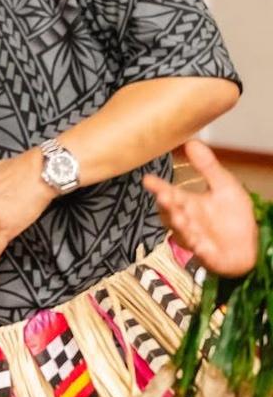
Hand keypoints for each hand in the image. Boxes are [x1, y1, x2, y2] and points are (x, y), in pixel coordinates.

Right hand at [144, 140, 257, 276]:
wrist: (248, 245)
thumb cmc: (231, 216)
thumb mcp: (224, 186)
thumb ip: (207, 167)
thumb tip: (192, 141)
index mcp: (188, 203)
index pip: (169, 193)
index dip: (158, 187)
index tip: (148, 179)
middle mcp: (186, 220)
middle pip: (171, 213)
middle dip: (167, 206)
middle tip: (165, 197)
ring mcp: (195, 238)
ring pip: (182, 232)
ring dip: (181, 226)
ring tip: (181, 218)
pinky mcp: (207, 255)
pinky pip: (201, 252)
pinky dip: (200, 248)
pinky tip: (202, 244)